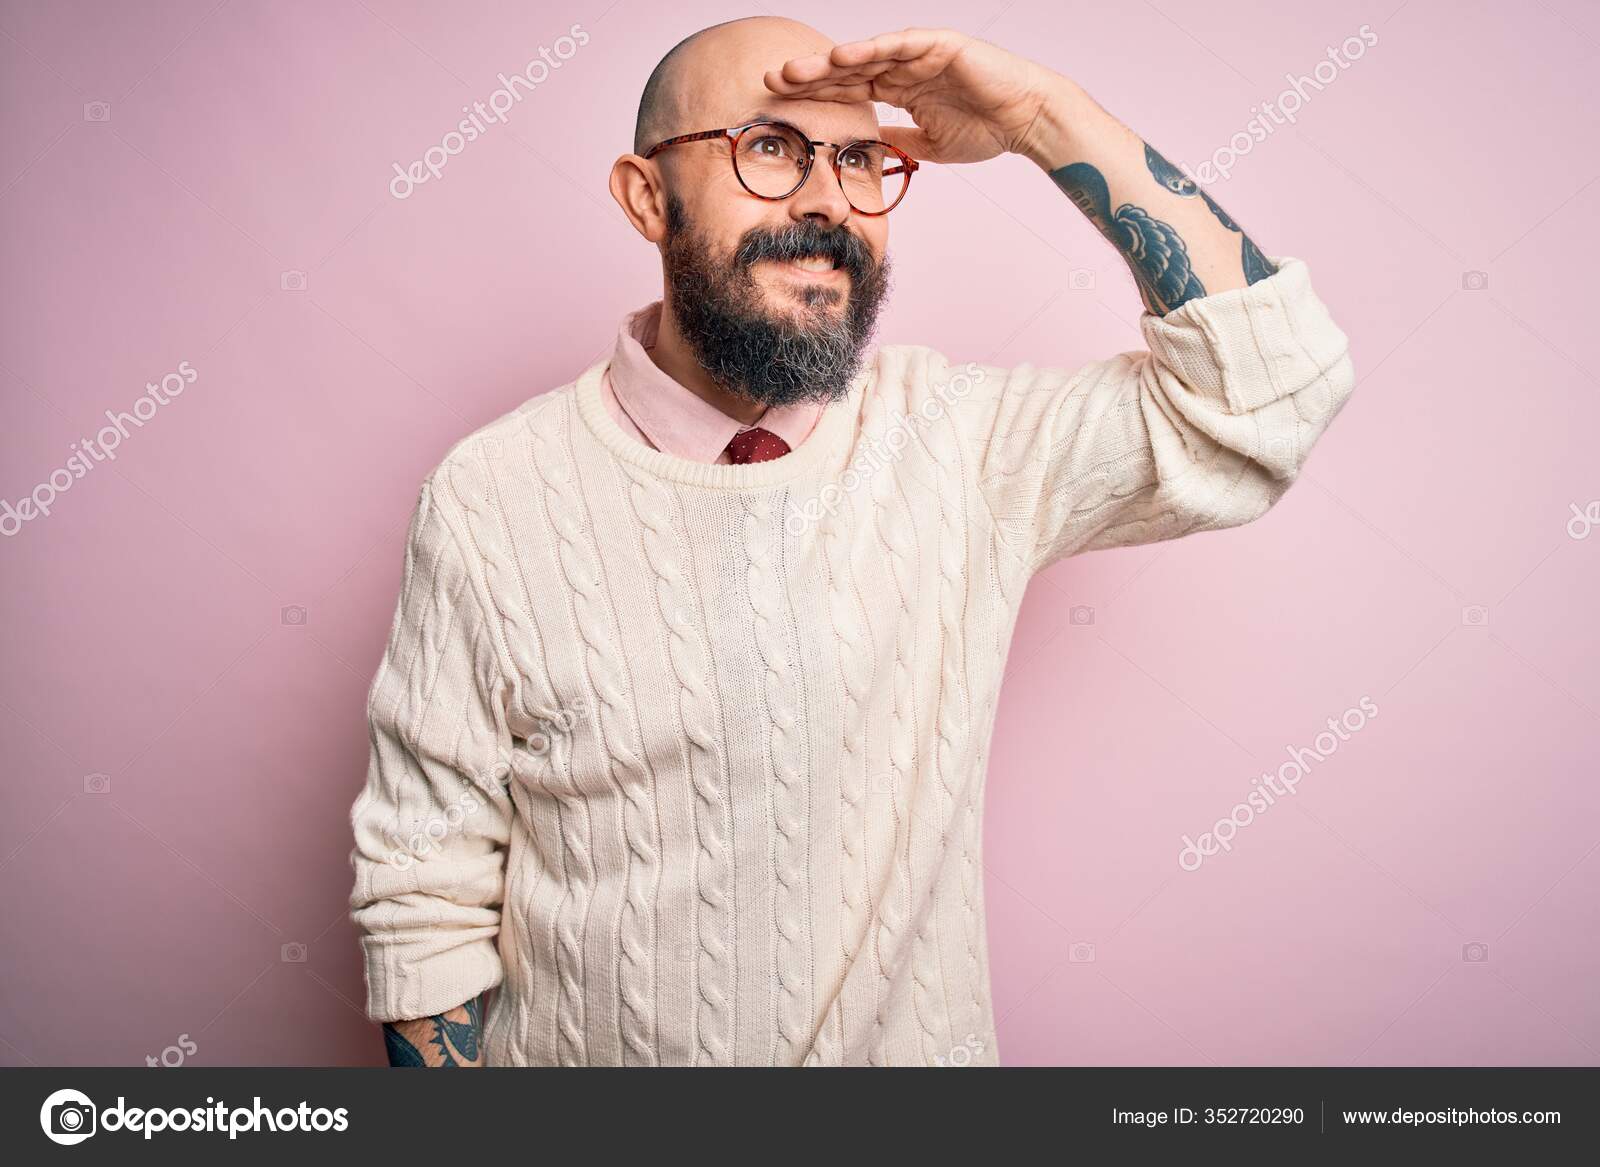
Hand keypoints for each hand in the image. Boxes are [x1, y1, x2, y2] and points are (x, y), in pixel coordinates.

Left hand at [763, 27, 1062, 164]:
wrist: (1026, 120)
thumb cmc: (986, 130)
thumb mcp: (927, 144)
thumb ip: (895, 140)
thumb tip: (867, 147)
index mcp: (900, 89)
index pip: (849, 90)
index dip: (816, 96)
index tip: (781, 105)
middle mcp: (904, 67)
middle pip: (848, 70)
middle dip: (810, 76)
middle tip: (772, 82)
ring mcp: (919, 53)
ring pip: (865, 55)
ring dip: (829, 62)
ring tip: (795, 70)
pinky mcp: (939, 44)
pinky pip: (898, 45)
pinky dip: (870, 49)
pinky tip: (842, 57)